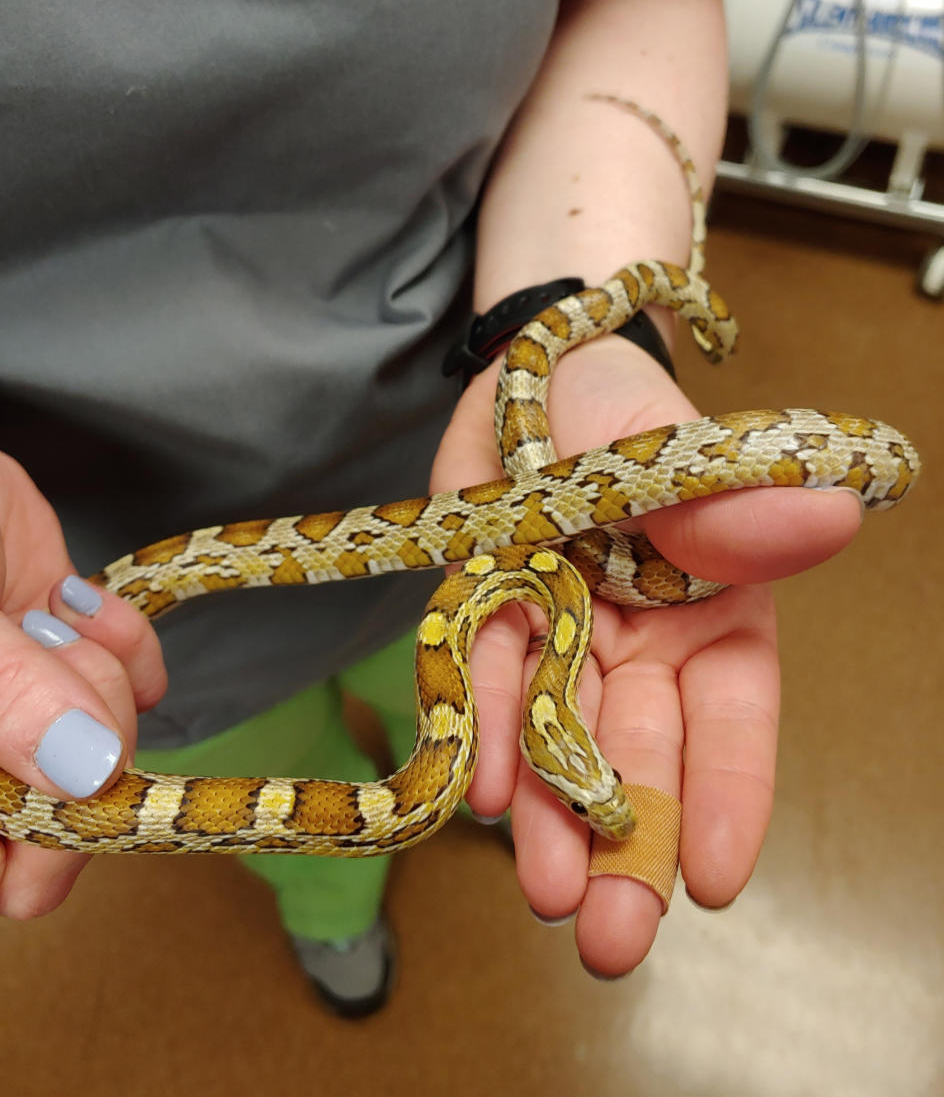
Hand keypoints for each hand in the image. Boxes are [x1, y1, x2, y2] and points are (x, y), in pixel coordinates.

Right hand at [0, 447, 165, 917]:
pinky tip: (74, 602)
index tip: (59, 785)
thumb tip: (84, 771)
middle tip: (54, 672)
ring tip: (42, 621)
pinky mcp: (63, 657)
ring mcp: (22, 709)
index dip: (32, 852)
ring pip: (110, 750)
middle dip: (83, 747)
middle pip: (64, 824)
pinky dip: (122, 640)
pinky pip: (135, 683)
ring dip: (94, 676)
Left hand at [430, 338, 862, 976]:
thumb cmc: (631, 407)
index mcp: (712, 612)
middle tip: (612, 938)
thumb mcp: (688, 454)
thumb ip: (738, 507)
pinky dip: (484, 735)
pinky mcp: (484, 618)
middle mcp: (638, 641)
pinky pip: (482, 683)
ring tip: (549, 895)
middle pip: (643, 754)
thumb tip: (829, 515)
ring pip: (561, 741)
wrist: (533, 373)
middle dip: (632, 845)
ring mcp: (558, 637)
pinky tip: (489, 795)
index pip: (731, 719)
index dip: (727, 799)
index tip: (719, 883)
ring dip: (555, 820)